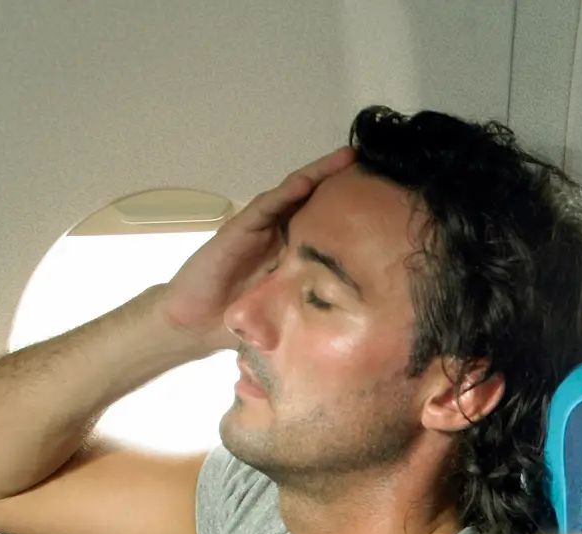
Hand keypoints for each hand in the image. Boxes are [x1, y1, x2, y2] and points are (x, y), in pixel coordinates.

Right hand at [156, 147, 356, 350]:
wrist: (197, 324)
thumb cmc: (244, 318)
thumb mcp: (292, 312)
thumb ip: (318, 309)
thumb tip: (364, 327)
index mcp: (293, 251)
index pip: (327, 222)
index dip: (352, 209)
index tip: (383, 198)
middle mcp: (278, 234)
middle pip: (313, 200)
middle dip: (340, 179)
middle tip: (370, 162)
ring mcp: (257, 229)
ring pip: (291, 194)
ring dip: (317, 174)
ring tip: (344, 159)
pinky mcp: (237, 230)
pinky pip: (264, 208)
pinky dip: (285, 193)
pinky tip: (305, 182)